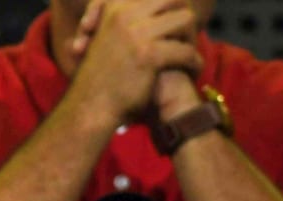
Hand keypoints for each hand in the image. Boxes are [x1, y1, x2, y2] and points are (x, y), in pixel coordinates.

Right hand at [64, 0, 202, 124]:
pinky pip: (185, 50)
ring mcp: (136, 34)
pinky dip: (194, 62)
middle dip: (184, 19)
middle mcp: (124, 14)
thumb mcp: (104, 38)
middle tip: (185, 38)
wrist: (88, 109)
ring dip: (192, 38)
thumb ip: (124, 20)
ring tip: (188, 55)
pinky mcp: (148, 55)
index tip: (171, 27)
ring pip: (186, 20)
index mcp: (114, 7)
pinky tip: (192, 71)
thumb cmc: (99, 78)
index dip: (170, 6)